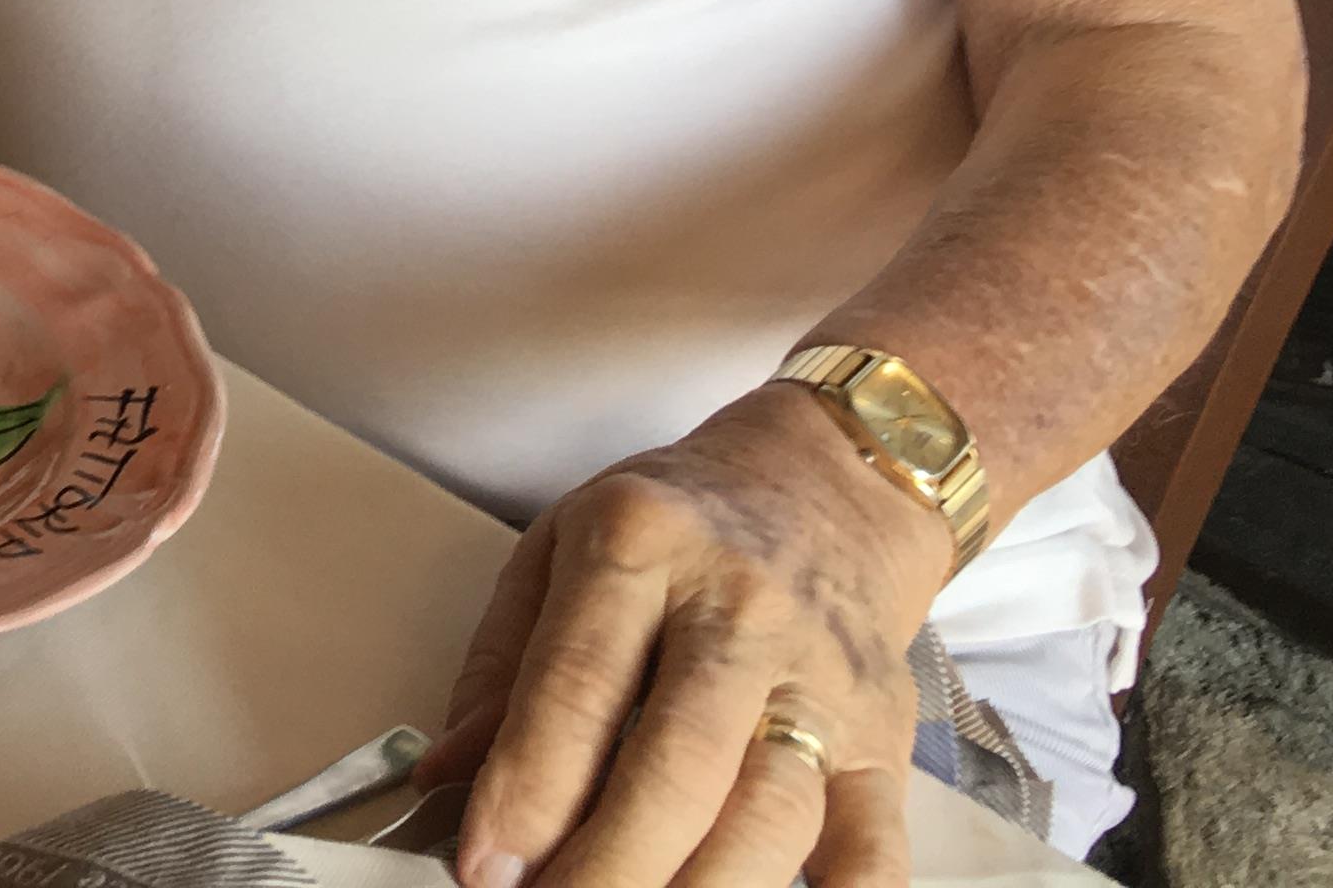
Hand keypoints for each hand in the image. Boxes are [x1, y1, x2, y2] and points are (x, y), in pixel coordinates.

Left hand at [416, 383, 953, 887]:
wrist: (826, 484)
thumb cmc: (677, 525)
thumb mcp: (561, 545)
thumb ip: (502, 667)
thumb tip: (447, 781)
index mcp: (641, 544)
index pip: (578, 685)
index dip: (527, 791)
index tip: (486, 869)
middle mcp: (741, 610)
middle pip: (678, 766)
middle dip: (607, 868)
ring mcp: (824, 680)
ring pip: (770, 817)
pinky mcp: (885, 740)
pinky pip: (877, 851)